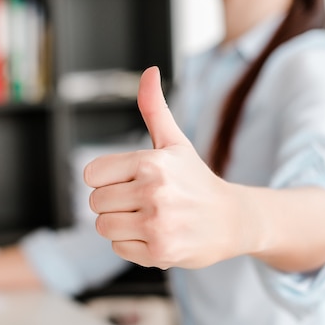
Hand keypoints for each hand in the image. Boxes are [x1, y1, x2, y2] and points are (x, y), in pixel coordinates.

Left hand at [84, 67, 243, 269]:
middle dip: (113, 204)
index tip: (128, 181)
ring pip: (104, 227)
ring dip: (120, 225)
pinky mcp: (160, 252)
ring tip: (147, 219)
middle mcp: (154, 192)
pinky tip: (155, 235)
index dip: (106, 180)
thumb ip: (154, 109)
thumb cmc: (195, 180)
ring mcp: (158, 224)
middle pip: (96, 203)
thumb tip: (149, 71)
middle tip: (141, 202)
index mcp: (152, 163)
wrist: (232, 221)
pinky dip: (132, 245)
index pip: (92, 175)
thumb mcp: (175, 143)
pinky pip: (118, 248)